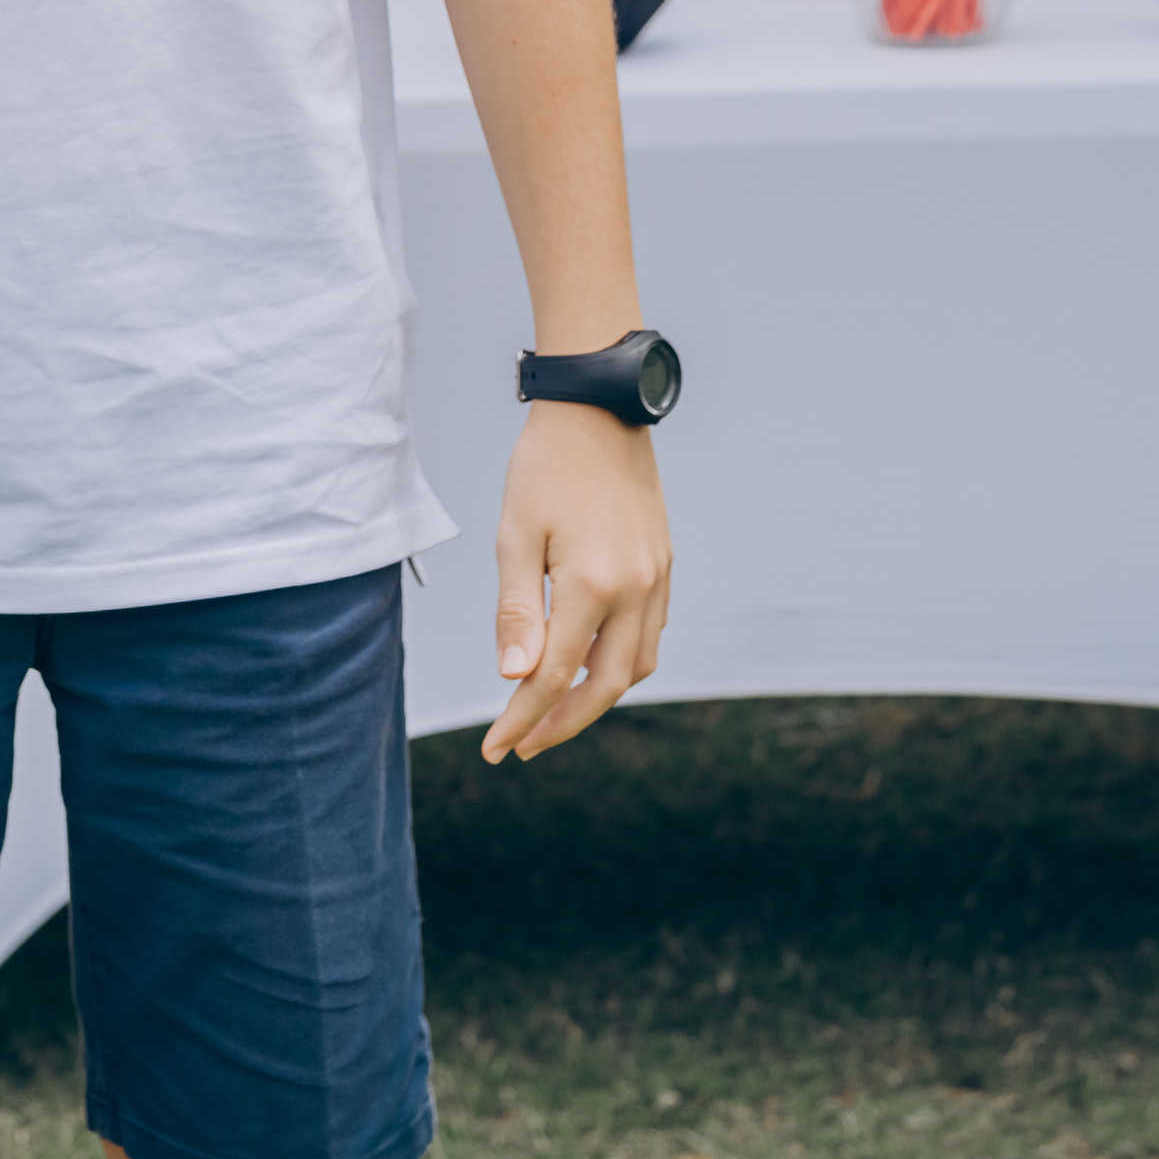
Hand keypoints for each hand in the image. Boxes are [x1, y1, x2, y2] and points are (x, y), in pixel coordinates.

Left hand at [483, 402, 671, 764]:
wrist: (598, 409)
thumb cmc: (544, 468)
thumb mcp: (515, 535)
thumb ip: (517, 611)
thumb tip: (514, 679)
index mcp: (592, 585)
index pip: (554, 677)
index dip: (523, 719)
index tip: (495, 750)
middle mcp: (634, 590)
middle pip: (604, 686)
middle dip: (562, 723)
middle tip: (523, 744)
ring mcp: (656, 578)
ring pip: (636, 666)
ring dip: (596, 695)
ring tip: (552, 709)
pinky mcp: (663, 565)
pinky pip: (650, 634)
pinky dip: (620, 661)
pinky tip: (589, 661)